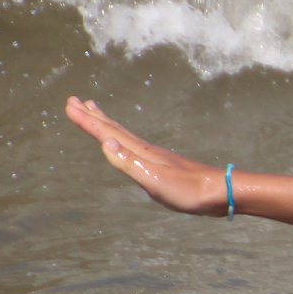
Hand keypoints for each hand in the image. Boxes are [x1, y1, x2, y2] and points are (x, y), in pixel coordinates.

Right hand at [65, 96, 228, 216]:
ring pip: (124, 136)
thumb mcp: (154, 182)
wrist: (223, 193)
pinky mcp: (164, 166)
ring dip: (107, 124)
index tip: (70, 104)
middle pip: (115, 129)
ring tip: (96, 113)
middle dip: (93, 116)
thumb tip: (105, 142)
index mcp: (141, 153)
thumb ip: (129, 163)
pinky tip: (126, 144)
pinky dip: (123, 139)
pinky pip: (134, 146)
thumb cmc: (189, 191)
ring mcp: (156, 157)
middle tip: (75, 101)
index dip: (88, 121)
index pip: (108, 133)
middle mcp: (146, 151)